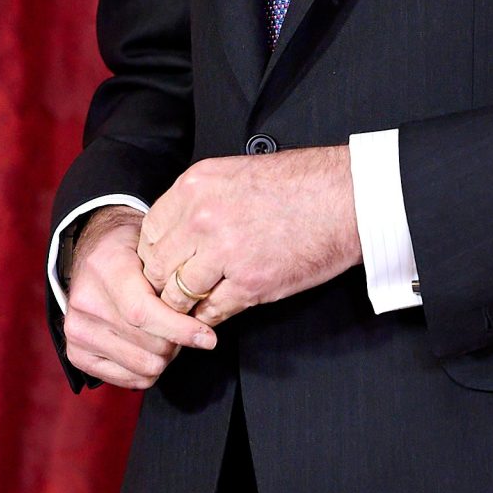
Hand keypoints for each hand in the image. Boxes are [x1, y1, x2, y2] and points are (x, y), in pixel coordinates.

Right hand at [62, 206, 217, 388]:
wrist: (93, 256)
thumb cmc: (129, 251)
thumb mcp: (152, 248)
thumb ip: (173, 277)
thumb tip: (202, 314)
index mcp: (105, 268)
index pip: (143, 313)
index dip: (179, 329)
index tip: (207, 337)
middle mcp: (85, 301)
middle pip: (149, 346)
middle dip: (177, 342)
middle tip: (182, 328)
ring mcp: (77, 330)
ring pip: (143, 367)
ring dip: (164, 357)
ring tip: (164, 336)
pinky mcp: (76, 353)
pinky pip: (128, 380)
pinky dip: (147, 371)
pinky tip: (148, 349)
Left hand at [136, 146, 361, 324]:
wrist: (343, 198)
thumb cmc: (295, 184)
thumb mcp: (232, 174)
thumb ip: (197, 201)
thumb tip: (174, 231)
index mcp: (194, 187)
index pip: (149, 231)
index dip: (155, 252)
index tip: (166, 262)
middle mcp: (201, 219)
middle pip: (158, 266)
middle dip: (164, 282)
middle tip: (174, 291)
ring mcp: (224, 253)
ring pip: (179, 294)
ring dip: (185, 304)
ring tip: (192, 307)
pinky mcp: (250, 284)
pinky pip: (212, 312)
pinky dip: (209, 318)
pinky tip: (214, 314)